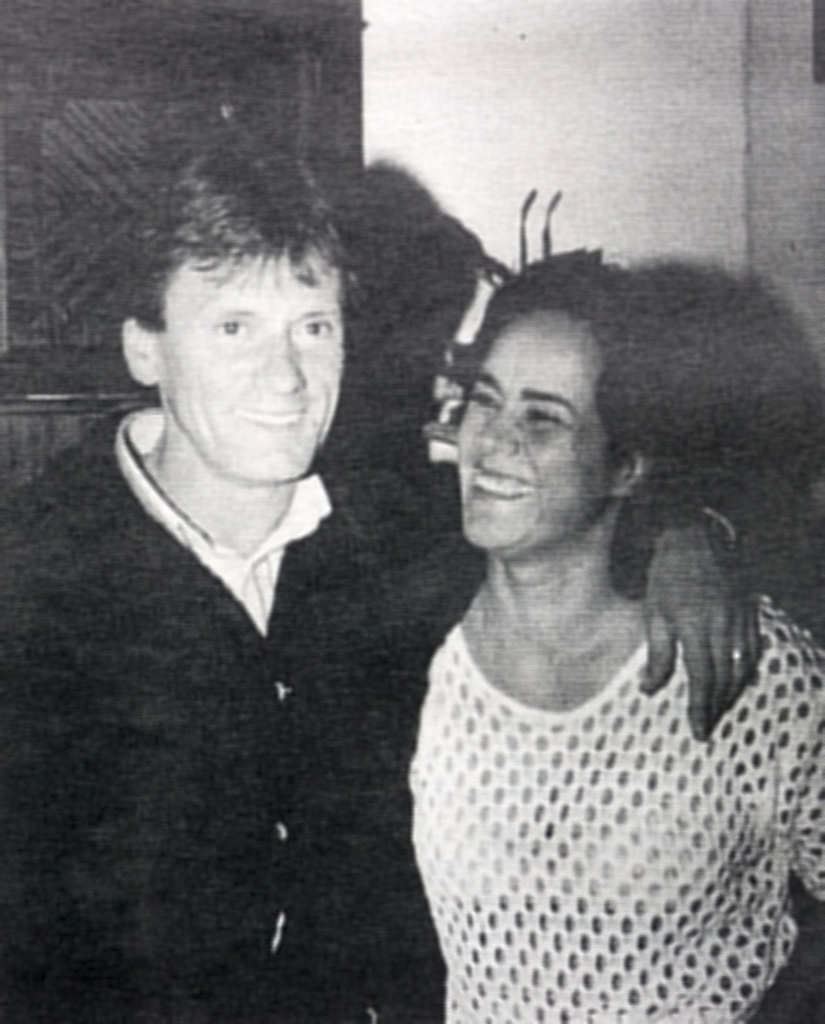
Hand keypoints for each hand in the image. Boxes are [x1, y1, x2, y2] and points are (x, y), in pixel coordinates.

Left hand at [640, 522, 759, 740]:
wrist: (695, 536)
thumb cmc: (666, 575)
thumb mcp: (653, 612)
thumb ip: (656, 654)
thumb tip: (649, 690)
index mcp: (695, 627)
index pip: (702, 678)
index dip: (700, 707)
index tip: (698, 731)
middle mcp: (723, 626)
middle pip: (725, 679)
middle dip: (716, 708)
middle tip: (707, 729)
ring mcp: (741, 619)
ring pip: (743, 668)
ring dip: (732, 695)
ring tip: (719, 712)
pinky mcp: (750, 613)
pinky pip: (754, 651)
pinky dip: (746, 673)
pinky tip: (737, 684)